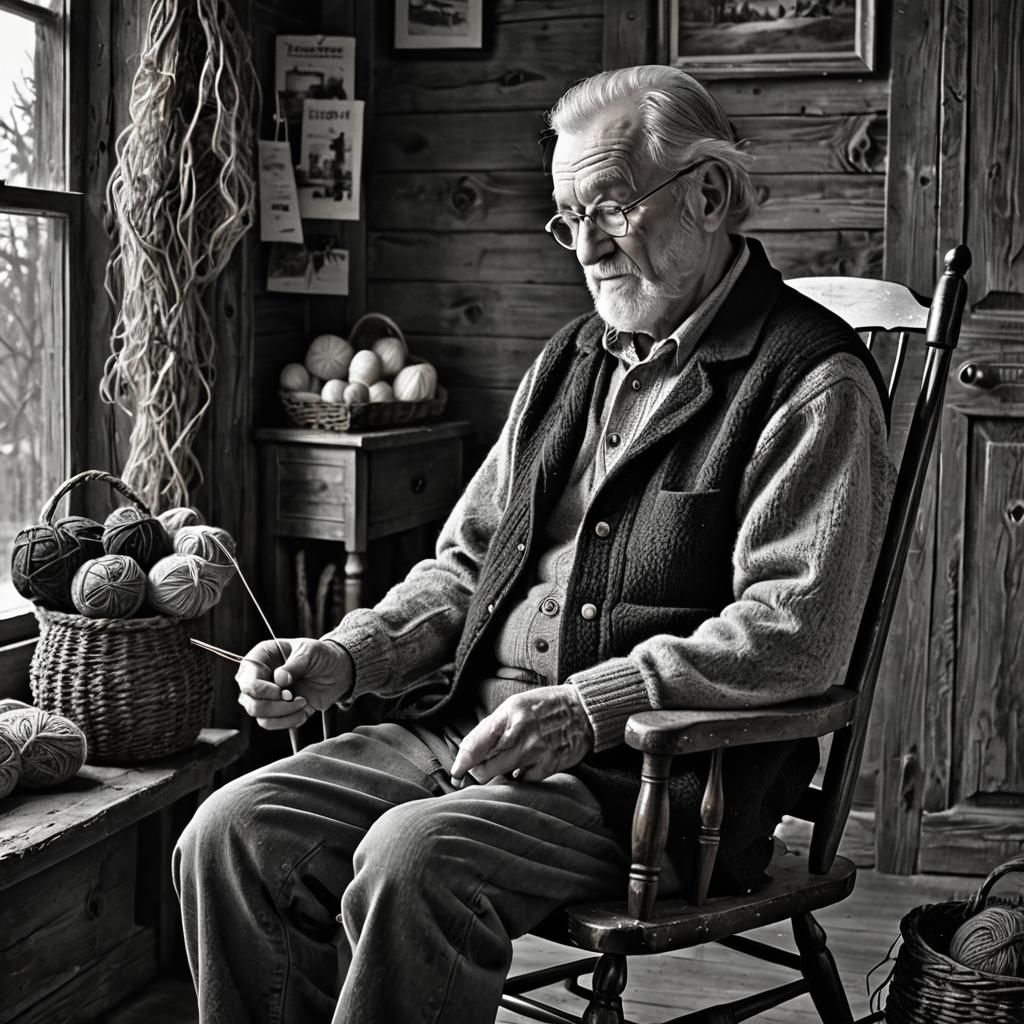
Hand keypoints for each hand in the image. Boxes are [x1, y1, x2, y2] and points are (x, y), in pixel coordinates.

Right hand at [235, 638, 353, 731]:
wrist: (337, 670)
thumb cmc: (320, 655)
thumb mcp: (310, 652)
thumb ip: (295, 664)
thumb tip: (280, 679)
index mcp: (261, 658)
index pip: (247, 681)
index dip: (262, 691)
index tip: (282, 691)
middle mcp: (258, 678)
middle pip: (250, 703)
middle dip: (275, 705)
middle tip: (294, 697)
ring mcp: (266, 696)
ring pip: (260, 717)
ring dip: (283, 714)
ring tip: (302, 702)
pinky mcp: (278, 710)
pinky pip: (274, 724)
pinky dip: (290, 720)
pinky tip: (304, 708)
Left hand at [451, 685, 593, 784]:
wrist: (583, 710)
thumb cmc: (544, 706)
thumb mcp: (514, 706)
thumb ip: (492, 728)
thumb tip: (469, 751)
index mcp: (508, 715)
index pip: (475, 746)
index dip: (461, 763)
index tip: (456, 773)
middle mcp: (521, 734)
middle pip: (484, 769)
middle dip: (475, 773)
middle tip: (473, 774)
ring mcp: (536, 752)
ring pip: (501, 777)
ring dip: (496, 776)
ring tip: (499, 767)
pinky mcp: (549, 766)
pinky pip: (524, 781)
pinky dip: (519, 777)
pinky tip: (523, 766)